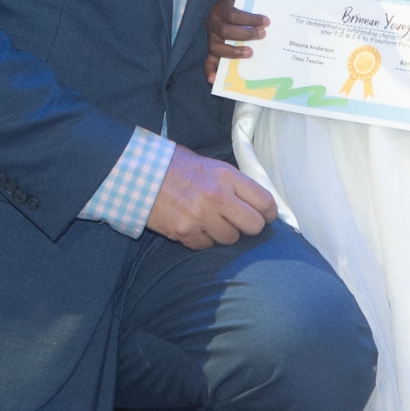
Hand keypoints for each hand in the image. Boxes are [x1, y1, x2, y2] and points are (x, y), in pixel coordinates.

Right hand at [146, 144, 276, 249]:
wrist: (139, 174)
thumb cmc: (176, 166)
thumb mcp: (210, 165)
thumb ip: (232, 182)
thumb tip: (254, 201)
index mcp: (226, 176)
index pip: (264, 201)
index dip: (269, 212)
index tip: (266, 215)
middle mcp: (217, 197)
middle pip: (253, 226)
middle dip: (249, 226)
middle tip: (240, 222)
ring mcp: (200, 217)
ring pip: (230, 239)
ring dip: (224, 233)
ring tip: (211, 221)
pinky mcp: (185, 232)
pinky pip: (206, 245)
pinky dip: (203, 239)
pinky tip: (194, 226)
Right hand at [204, 0, 269, 83]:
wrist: (233, 9)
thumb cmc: (243, 7)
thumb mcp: (247, 2)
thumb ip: (255, 7)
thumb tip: (270, 19)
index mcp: (220, 8)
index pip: (233, 14)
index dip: (249, 19)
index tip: (266, 22)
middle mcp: (212, 23)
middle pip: (225, 31)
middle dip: (245, 34)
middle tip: (262, 35)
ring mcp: (211, 38)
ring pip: (216, 48)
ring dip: (234, 52)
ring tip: (250, 53)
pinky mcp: (212, 52)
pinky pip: (208, 61)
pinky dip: (210, 71)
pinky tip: (213, 79)